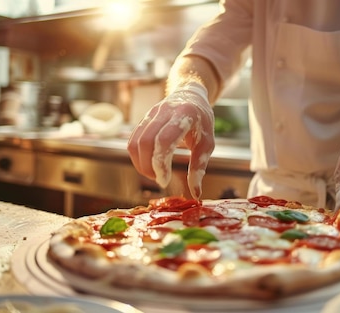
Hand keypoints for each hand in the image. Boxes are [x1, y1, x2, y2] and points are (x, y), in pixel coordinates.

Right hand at [127, 82, 214, 198]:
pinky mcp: (142, 119)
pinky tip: (148, 165)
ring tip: (154, 174)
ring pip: (135, 142)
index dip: (160, 163)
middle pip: (145, 142)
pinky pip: (132, 140)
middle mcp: (164, 112)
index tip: (165, 180)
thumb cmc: (201, 122)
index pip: (164, 140)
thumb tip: (195, 194)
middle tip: (160, 179)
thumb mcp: (207, 143)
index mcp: (184, 115)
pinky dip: (136, 157)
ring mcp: (150, 114)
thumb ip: (199, 168)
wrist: (190, 95)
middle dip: (148, 167)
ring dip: (140, 164)